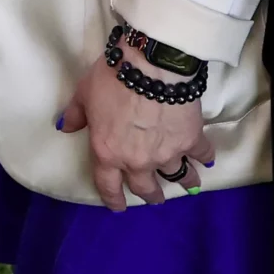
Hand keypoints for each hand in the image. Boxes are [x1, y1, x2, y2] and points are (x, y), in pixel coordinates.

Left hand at [60, 50, 213, 210]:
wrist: (150, 66)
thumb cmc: (112, 79)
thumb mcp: (84, 94)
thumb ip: (76, 114)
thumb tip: (66, 126)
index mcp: (108, 154)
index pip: (108, 186)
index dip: (113, 199)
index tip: (119, 207)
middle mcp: (138, 161)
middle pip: (145, 187)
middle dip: (151, 195)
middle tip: (155, 198)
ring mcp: (167, 153)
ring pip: (178, 176)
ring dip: (184, 182)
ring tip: (189, 184)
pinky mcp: (190, 139)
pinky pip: (201, 154)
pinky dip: (205, 157)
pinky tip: (207, 160)